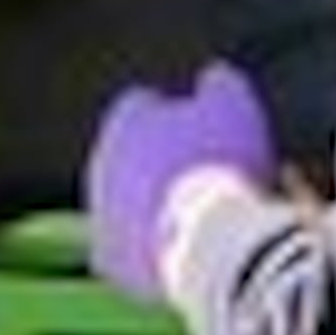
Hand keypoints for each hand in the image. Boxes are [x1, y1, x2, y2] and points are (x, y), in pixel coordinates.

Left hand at [84, 58, 278, 302]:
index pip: (140, 108)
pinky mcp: (109, 257)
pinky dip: (149, 248)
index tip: (199, 133)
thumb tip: (214, 77)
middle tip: (199, 180)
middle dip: (157, 164)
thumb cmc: (218, 167)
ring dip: (152, 207)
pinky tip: (181, 250)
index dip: (171, 117)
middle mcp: (102, 163)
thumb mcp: (234, 107)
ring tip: (195, 220)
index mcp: (124, 122)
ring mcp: (101, 213)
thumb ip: (221, 85)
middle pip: (130, 157)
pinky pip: (128, 248)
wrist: (203, 244)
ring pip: (127, 204)